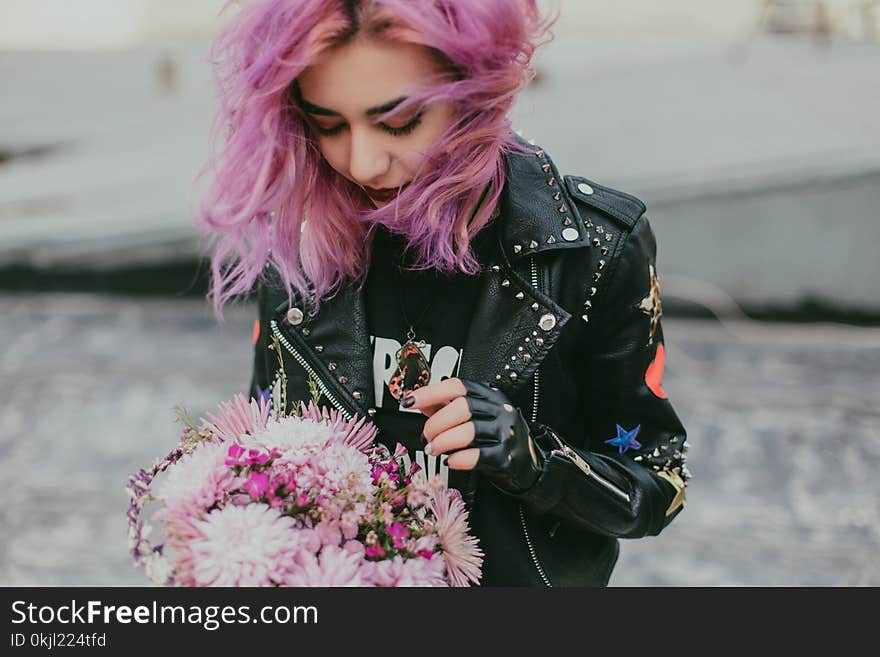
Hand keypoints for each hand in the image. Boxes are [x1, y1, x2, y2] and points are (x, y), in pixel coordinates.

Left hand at [403, 377, 541, 492]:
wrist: (527, 464)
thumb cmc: (496, 436)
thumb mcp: (476, 415)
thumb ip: (447, 406)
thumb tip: (417, 401)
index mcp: (490, 395)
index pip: (457, 386)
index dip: (430, 392)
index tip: (410, 401)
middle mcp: (500, 410)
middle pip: (461, 407)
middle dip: (436, 423)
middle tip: (426, 436)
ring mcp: (506, 433)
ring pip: (467, 432)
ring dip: (442, 442)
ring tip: (433, 449)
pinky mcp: (506, 456)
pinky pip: (476, 456)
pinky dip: (457, 459)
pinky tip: (451, 460)